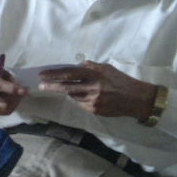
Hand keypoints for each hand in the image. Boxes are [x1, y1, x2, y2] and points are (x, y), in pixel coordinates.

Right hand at [0, 65, 26, 117]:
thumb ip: (6, 77)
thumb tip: (19, 87)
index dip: (10, 88)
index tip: (23, 91)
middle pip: (1, 99)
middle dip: (15, 96)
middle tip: (22, 92)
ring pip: (3, 107)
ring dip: (13, 102)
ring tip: (16, 96)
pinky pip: (2, 112)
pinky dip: (9, 107)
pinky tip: (9, 101)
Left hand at [35, 61, 155, 120]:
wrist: (137, 99)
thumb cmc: (122, 81)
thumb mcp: (107, 68)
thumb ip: (91, 67)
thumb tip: (77, 66)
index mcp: (95, 75)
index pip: (70, 74)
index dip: (54, 74)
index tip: (43, 75)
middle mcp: (93, 88)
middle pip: (66, 88)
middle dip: (51, 86)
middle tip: (40, 86)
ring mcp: (93, 101)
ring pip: (73, 97)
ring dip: (70, 92)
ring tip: (75, 89)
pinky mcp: (95, 110)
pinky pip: (81, 104)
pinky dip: (80, 99)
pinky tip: (87, 96)